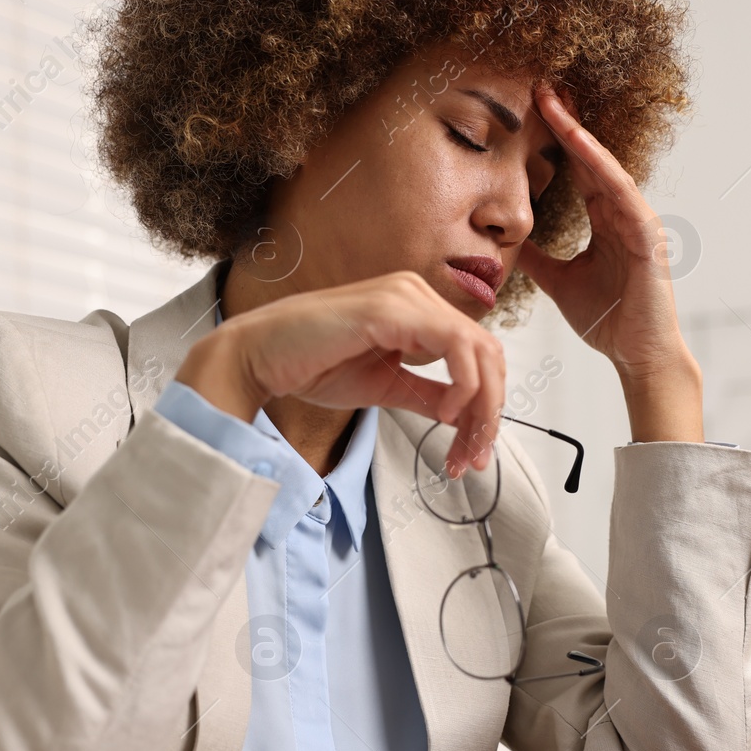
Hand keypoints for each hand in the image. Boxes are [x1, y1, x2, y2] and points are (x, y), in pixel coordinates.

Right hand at [175, 272, 504, 476]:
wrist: (260, 357)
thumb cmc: (312, 365)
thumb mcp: (385, 386)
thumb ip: (426, 393)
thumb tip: (462, 414)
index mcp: (416, 307)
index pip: (476, 352)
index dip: (486, 405)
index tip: (473, 452)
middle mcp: (416, 293)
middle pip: (487, 351)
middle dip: (489, 411)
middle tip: (474, 457)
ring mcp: (406, 296)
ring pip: (479, 349)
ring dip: (481, 405)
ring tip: (460, 444)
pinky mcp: (392, 309)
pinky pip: (454, 343)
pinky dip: (462, 383)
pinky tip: (446, 413)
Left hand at [517, 84, 702, 441]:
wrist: (636, 356)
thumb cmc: (608, 320)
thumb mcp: (559, 282)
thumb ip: (540, 259)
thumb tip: (510, 242)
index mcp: (604, 220)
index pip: (577, 169)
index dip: (555, 139)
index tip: (531, 108)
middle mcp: (622, 213)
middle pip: (591, 156)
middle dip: (567, 121)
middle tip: (541, 84)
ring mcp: (637, 221)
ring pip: (606, 166)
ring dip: (581, 134)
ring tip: (557, 102)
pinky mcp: (647, 236)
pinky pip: (622, 193)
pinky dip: (603, 167)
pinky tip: (582, 145)